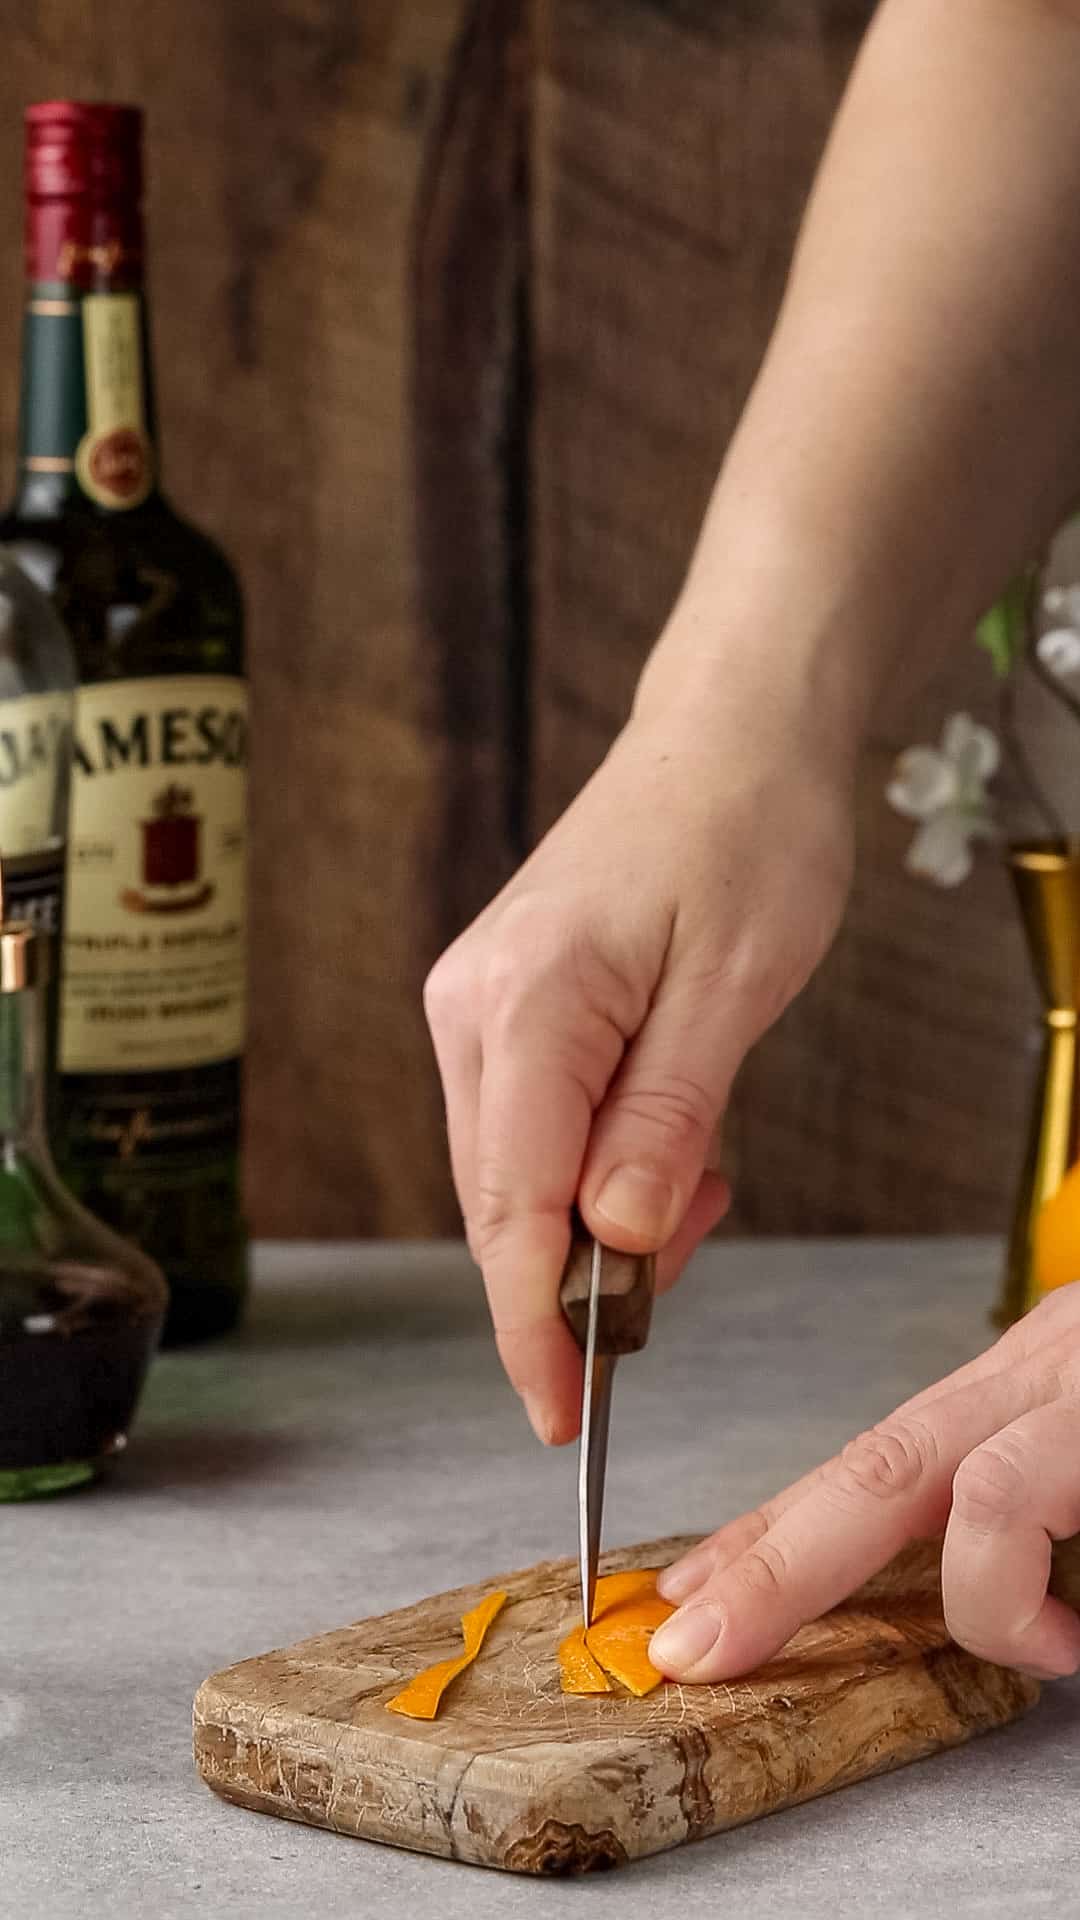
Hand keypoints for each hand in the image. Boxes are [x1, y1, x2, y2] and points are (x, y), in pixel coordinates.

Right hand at [424, 660, 853, 1444]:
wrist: (731, 735)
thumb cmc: (750, 835)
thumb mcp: (737, 985)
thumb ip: (668, 1116)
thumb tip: (614, 1239)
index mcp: (530, 1000)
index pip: (511, 1204)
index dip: (533, 1325)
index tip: (561, 1419)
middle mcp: (475, 1006)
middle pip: (499, 1201)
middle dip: (577, 1279)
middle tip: (674, 1293)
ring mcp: (480, 1004)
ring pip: (513, 1173)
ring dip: (595, 1224)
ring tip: (701, 1190)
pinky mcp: (505, 1005)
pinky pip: (530, 1127)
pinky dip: (592, 1173)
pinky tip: (665, 1153)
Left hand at [650, 1283, 1079, 1682]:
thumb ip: (1061, 1523)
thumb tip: (1042, 1613)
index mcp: (1023, 1387)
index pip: (875, 1458)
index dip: (775, 1532)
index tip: (695, 1592)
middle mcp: (1028, 1370)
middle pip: (861, 1464)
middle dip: (760, 1566)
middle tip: (687, 1645)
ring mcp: (1054, 1381)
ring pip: (899, 1474)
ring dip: (944, 1594)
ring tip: (1034, 1645)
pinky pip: (995, 1504)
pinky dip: (1007, 1594)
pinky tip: (1064, 1639)